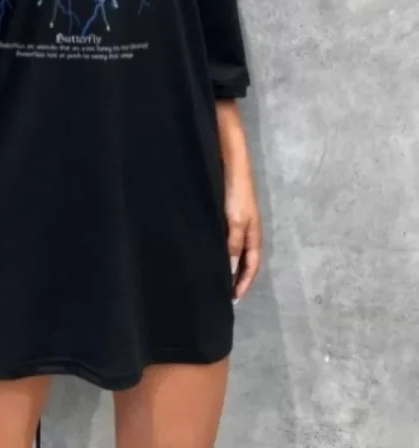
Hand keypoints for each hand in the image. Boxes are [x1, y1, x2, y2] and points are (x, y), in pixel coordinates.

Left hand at [225, 165, 261, 302]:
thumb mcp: (236, 221)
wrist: (231, 163)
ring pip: (234, 250)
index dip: (244, 282)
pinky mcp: (226, 213)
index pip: (252, 265)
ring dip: (228, 264)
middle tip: (223, 293)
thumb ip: (233, 245)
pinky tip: (209, 252)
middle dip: (237, 277)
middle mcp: (247, 230)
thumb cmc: (236, 193)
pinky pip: (225, 238)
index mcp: (254, 235)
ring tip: (215, 277)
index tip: (233, 299)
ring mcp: (237, 221)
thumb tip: (230, 271)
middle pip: (244, 260)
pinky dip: (221, 249)